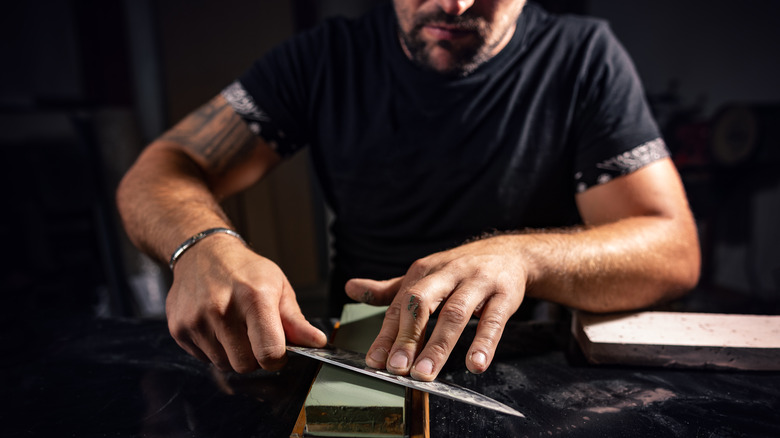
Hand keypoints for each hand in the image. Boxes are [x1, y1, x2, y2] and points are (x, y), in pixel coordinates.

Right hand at [166, 234, 326, 372]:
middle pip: (245, 365)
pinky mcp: (179, 329)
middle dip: (255, 357)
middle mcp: (222, 309)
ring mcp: (197, 320)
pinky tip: (216, 326)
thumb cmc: (245, 270)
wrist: (203, 253)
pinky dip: (213, 349)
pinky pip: (204, 359)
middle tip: (255, 335)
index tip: (278, 349)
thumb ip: (296, 320)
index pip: (269, 353)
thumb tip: (317, 342)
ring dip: (233, 353)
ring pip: (224, 365)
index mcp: (254, 297)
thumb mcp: (278, 287)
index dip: (277, 358)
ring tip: (234, 327)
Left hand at [345, 236, 526, 380]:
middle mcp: (448, 274)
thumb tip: (349, 288)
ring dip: (439, 346)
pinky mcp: (504, 294)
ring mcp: (477, 282)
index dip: (387, 334)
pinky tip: (475, 364)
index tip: (375, 362)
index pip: (401, 305)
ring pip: (455, 314)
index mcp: (424, 272)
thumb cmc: (461, 270)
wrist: (511, 253)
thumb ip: (390, 290)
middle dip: (408, 337)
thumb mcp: (425, 275)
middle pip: (422, 303)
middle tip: (397, 368)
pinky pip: (493, 320)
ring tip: (425, 373)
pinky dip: (484, 343)